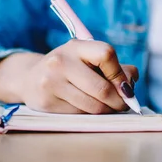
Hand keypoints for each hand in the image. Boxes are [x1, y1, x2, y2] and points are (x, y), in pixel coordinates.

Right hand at [0, 41, 138, 113]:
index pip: (106, 54)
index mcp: (75, 46)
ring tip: (109, 108)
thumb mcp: (86, 59)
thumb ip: (113, 68)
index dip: (121, 74)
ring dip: (108, 110)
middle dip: (119, 101)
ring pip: (93, 106)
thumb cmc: (68, 68)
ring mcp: (51, 83)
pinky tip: (89, 110)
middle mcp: (60, 62)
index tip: (127, 86)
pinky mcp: (47, 103)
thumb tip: (131, 84)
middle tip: (125, 105)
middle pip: (102, 88)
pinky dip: (91, 115)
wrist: (30, 78)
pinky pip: (80, 115)